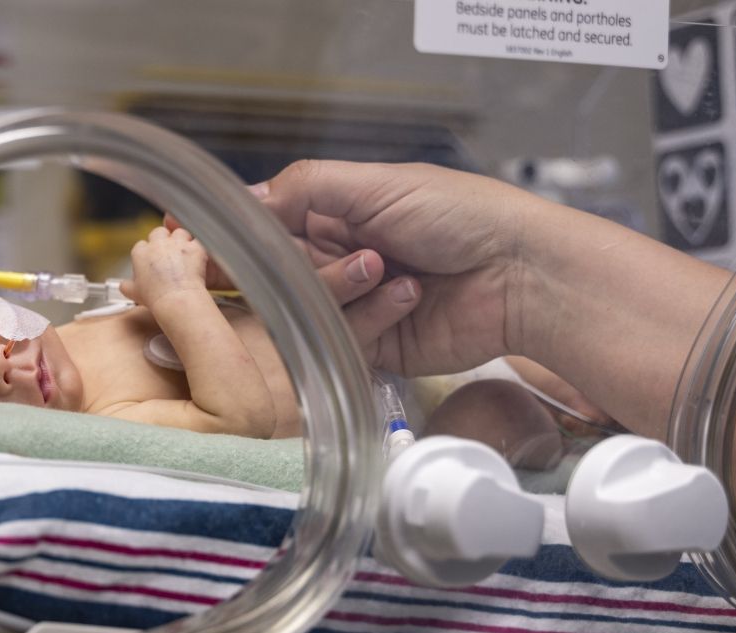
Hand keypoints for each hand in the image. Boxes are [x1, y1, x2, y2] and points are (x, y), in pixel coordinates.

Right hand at [121, 226, 209, 306]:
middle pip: (159, 233)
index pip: (142, 245)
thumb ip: (126, 286)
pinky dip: (198, 248)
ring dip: (182, 241)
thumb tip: (124, 286)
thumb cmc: (155, 297)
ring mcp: (177, 244)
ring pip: (179, 233)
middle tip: (169, 254)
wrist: (176, 300)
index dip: (148, 253)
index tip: (153, 262)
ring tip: (184, 254)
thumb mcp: (133, 293)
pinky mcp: (194, 247)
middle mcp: (158, 244)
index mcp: (141, 252)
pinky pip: (198, 241)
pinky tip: (198, 258)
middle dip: (164, 240)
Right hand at [253, 160, 557, 376]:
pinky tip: (412, 296)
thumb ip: (305, 187)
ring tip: (389, 270)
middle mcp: (342, 259)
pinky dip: (373, 317)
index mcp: (339, 213)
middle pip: (280, 275)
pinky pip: (344, 340)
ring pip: (308, 311)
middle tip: (345, 256)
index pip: (269, 227)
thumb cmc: (462, 215)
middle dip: (299, 269)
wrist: (522, 273)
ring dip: (345, 289)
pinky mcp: (377, 346)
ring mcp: (358, 305)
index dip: (245, 239)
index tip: (214, 246)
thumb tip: (245, 199)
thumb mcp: (378, 183)